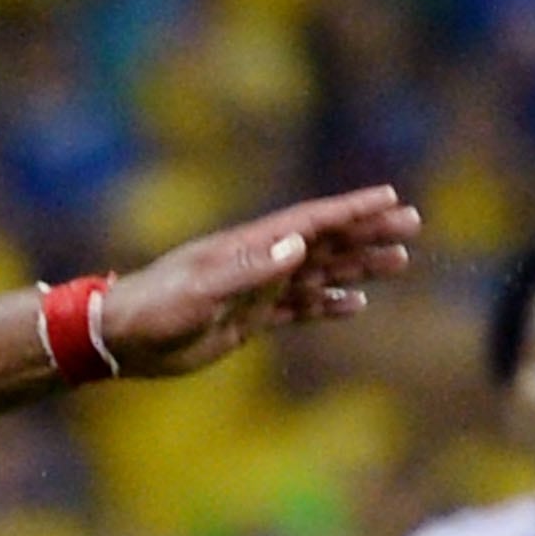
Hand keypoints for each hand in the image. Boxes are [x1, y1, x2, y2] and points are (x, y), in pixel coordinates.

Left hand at [94, 188, 421, 377]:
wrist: (121, 338)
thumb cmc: (155, 308)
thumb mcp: (202, 290)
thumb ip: (250, 270)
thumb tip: (299, 246)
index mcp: (249, 247)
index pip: (311, 222)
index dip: (350, 210)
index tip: (389, 197)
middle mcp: (258, 262)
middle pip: (325, 243)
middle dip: (368, 234)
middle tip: (413, 225)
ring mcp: (255, 290)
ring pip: (318, 275)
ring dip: (357, 268)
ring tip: (399, 263)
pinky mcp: (248, 320)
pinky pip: (297, 310)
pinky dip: (327, 307)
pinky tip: (355, 306)